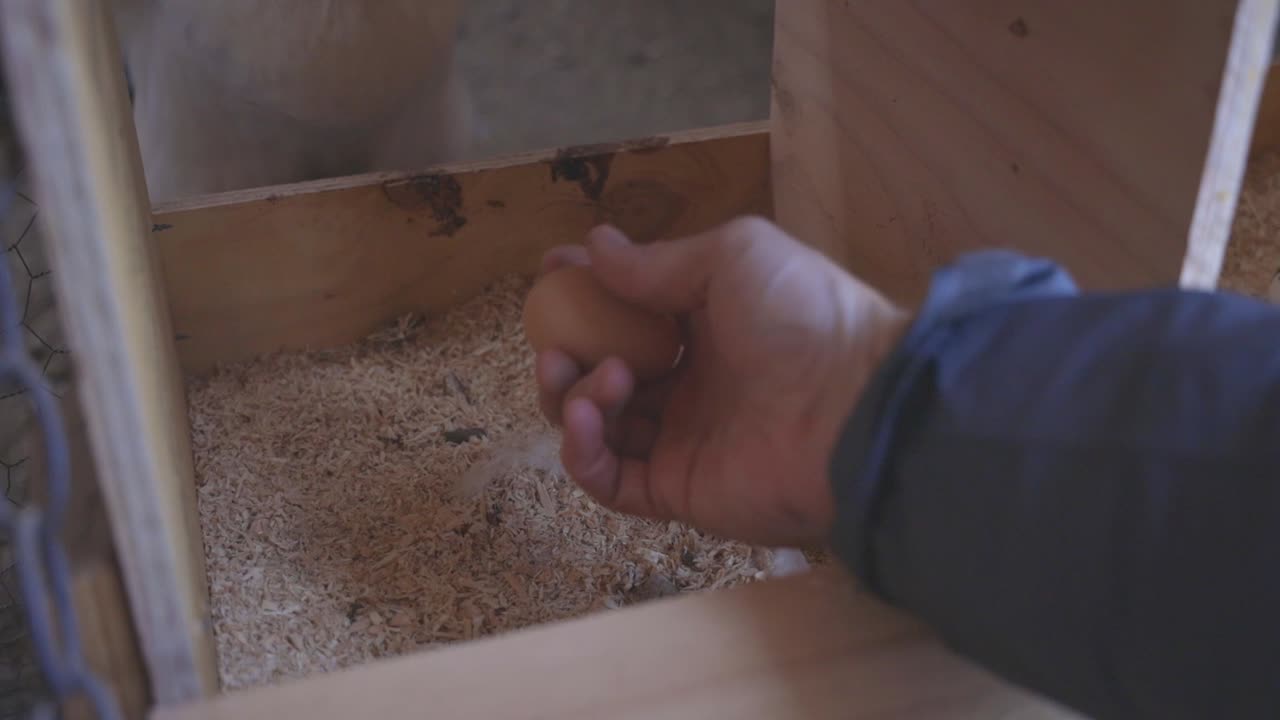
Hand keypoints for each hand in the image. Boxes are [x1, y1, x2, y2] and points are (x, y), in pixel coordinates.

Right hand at [534, 217, 907, 547]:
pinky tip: (584, 414)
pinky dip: (582, 451)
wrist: (854, 408)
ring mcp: (682, 441)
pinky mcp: (676, 491)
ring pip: (599, 426)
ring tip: (595, 376)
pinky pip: (608, 480)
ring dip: (574, 397)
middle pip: (603, 374)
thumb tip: (594, 245)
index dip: (587, 294)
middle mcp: (693, 385)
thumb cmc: (802, 316)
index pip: (631, 313)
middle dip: (567, 356)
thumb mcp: (733, 257)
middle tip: (555, 344)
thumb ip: (658, 262)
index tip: (549, 274)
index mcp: (709, 329)